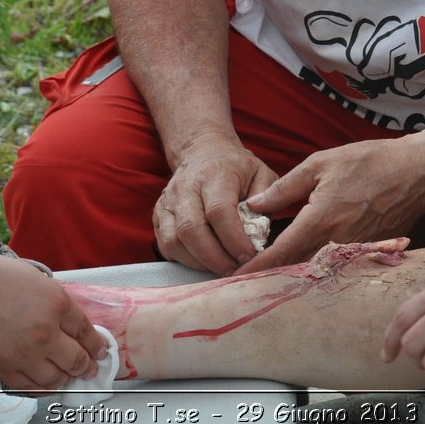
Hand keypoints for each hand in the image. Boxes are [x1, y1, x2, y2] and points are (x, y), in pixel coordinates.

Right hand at [0, 253, 108, 391]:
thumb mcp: (33, 277)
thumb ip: (52, 300)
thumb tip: (62, 318)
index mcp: (56, 303)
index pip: (86, 331)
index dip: (96, 344)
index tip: (100, 350)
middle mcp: (44, 333)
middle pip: (76, 359)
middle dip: (86, 367)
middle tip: (89, 370)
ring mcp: (22, 354)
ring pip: (53, 379)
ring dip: (64, 380)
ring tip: (67, 378)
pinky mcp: (0, 368)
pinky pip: (26, 386)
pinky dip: (39, 388)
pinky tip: (43, 385)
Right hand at [155, 134, 277, 274]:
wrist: (203, 152)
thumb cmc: (236, 168)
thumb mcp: (261, 174)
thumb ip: (266, 201)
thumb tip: (258, 232)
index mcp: (214, 174)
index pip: (219, 211)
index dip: (234, 239)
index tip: (250, 256)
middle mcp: (186, 187)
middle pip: (192, 230)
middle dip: (215, 258)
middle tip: (236, 272)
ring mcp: (167, 201)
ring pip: (174, 241)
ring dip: (199, 263)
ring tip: (222, 269)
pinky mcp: (158, 215)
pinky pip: (165, 245)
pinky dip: (185, 260)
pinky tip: (205, 262)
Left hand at [237, 136, 424, 273]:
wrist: (418, 171)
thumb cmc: (370, 161)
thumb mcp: (321, 163)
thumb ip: (285, 188)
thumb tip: (255, 207)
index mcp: (320, 219)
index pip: (280, 254)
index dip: (255, 270)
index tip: (234, 280)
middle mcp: (337, 242)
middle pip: (296, 269)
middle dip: (270, 277)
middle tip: (244, 283)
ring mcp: (355, 251)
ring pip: (316, 270)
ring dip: (292, 275)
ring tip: (269, 277)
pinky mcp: (369, 252)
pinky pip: (337, 266)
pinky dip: (318, 268)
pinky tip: (305, 265)